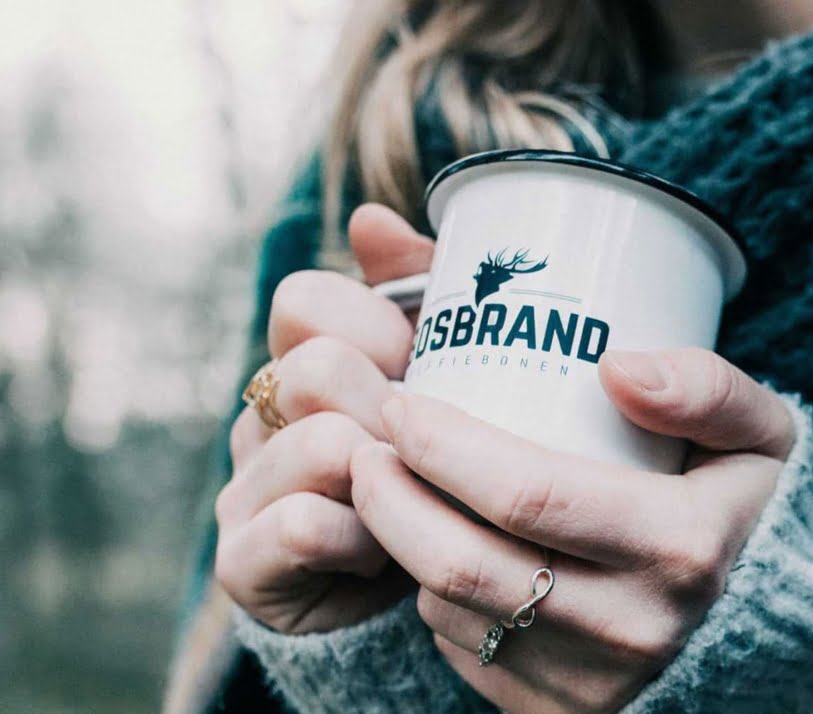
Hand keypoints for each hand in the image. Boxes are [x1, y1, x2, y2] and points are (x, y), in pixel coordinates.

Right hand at [214, 204, 434, 632]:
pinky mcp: (242, 559)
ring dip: (388, 480)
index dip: (373, 326)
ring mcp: (243, 486)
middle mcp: (261, 414)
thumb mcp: (442, 366)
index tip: (417, 363)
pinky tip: (379, 553)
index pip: (305, 299)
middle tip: (424, 447)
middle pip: (315, 368)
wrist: (420, 574)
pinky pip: (301, 525)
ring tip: (411, 503)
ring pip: (319, 447)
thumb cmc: (437, 460)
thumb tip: (370, 218)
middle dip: (390, 408)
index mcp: (302, 360)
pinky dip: (360, 541)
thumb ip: (415, 287)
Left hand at [350, 347, 793, 711]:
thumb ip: (707, 389)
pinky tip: (436, 548)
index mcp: (680, 548)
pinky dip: (434, 595)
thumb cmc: (752, 511)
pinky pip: (466, 652)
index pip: (528, 493)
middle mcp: (633, 628)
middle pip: (467, 564)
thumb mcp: (765, 435)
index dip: (443, 446)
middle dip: (390, 498)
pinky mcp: (562, 713)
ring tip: (389, 486)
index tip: (402, 403)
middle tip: (368, 445)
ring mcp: (595, 684)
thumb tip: (615, 369)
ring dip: (401, 544)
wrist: (772, 627)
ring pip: (455, 610)